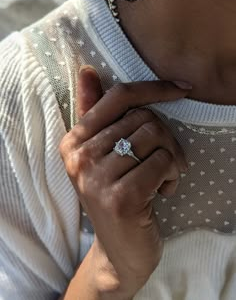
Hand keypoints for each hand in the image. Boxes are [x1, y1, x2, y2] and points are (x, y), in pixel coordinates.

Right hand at [59, 66, 188, 297]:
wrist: (119, 249)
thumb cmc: (117, 195)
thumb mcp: (104, 156)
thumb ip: (95, 114)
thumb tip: (88, 71)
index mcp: (73, 142)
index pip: (119, 97)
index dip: (154, 88)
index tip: (182, 89)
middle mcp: (79, 157)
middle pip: (144, 117)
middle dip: (166, 139)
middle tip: (164, 161)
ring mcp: (97, 178)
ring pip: (156, 137)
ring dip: (171, 158)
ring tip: (162, 177)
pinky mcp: (120, 198)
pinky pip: (162, 162)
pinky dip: (172, 175)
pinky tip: (162, 191)